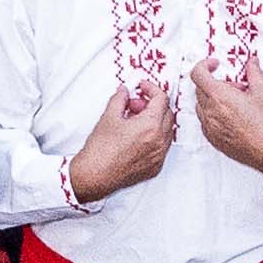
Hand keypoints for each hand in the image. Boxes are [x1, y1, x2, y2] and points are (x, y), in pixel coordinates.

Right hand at [63, 81, 179, 203]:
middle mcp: (159, 142)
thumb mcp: (109, 116)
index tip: (142, 87)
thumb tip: (124, 92)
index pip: (161, 99)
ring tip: (133, 120)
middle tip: (135, 103)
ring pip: (166, 130)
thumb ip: (120, 99)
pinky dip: (154, 136)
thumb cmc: (101, 150)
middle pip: (167, 113)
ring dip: (154, 120)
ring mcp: (159, 156)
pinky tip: (136, 136)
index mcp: (150, 126)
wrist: (95, 175)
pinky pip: (162, 146)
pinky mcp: (155, 167)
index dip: (151, 89)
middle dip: (152, 104)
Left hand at [189, 71, 262, 185]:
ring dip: (214, 99)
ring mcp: (210, 128)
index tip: (215, 65)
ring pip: (202, 105)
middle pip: (200, 89)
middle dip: (215, 83)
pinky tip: (233, 117)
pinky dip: (214, 114)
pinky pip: (206, 122)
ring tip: (236, 103)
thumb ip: (254, 73)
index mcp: (220, 97)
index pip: (197, 74)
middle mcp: (211, 113)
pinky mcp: (213, 140)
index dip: (204, 65)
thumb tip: (252, 63)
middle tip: (236, 87)